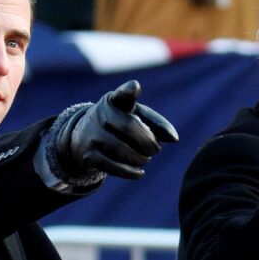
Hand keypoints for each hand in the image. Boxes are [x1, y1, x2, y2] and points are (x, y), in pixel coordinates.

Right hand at [56, 80, 178, 178]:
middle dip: (147, 142)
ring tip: (145, 158)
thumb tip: (174, 139)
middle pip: (128, 128)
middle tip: (156, 149)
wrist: (84, 138)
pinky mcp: (88, 156)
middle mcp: (99, 115)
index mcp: (114, 100)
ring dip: (140, 158)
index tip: (135, 87)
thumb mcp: (136, 116)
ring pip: (121, 150)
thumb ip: (156, 123)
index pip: (121, 94)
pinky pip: (112, 166)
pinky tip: (140, 172)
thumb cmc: (119, 123)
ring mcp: (91, 135)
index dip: (128, 91)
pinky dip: (130, 172)